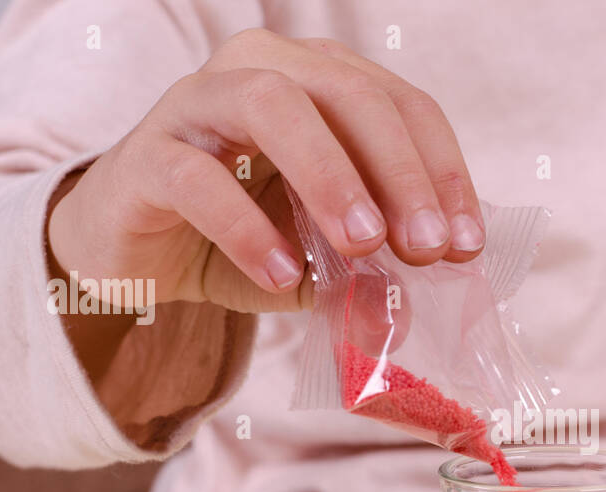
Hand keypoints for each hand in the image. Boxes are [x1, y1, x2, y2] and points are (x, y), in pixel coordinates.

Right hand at [48, 28, 484, 316]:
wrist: (139, 255)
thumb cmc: (244, 238)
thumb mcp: (324, 257)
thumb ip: (370, 271)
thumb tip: (415, 307)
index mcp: (319, 83)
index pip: (401, 105)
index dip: (442, 172)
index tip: (466, 244)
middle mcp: (260, 71)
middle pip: (347, 92)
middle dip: (400, 171)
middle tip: (426, 247)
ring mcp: (196, 104)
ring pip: (270, 105)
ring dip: (330, 175)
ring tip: (363, 245)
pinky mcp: (146, 155)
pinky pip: (197, 177)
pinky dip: (247, 227)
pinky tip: (284, 273)